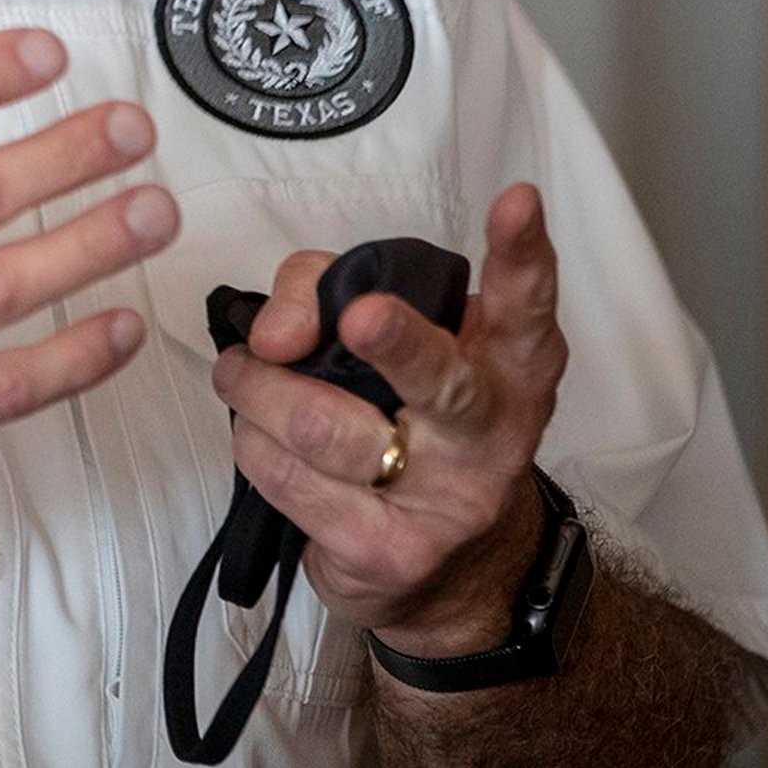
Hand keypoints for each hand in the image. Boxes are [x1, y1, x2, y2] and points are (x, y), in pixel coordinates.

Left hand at [211, 185, 569, 655]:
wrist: (454, 568)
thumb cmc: (411, 420)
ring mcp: (443, 501)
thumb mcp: (388, 339)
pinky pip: (288, 482)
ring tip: (244, 377)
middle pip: (441, 380)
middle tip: (361, 316)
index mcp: (506, 367)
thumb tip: (272, 333)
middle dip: (397, 343)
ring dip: (255, 391)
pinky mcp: (386, 552)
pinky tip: (257, 436)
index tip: (516, 199)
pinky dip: (252, 446)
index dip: (522, 252)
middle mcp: (488, 433)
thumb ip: (323, 293)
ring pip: (320, 425)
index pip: (524, 303)